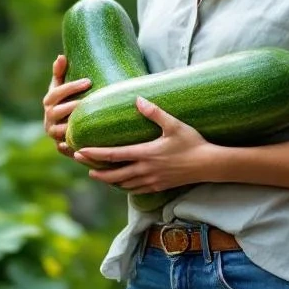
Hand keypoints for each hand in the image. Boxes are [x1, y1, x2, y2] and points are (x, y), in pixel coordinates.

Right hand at [42, 54, 89, 158]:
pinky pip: (67, 148)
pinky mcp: (61, 148)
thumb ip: (60, 72)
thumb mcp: (62, 86)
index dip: (71, 87)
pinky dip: (75, 147)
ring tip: (92, 122)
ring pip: (62, 131)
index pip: (56, 93)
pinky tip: (89, 142)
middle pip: (58, 112)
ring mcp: (54, 134)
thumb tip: (61, 56)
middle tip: (92, 101)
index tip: (89, 81)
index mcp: (48, 102)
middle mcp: (48, 118)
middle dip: (74, 106)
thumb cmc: (67, 100)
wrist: (65, 124)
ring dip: (74, 127)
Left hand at [74, 97, 228, 192]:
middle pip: (113, 174)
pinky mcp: (158, 187)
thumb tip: (137, 99)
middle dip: (94, 169)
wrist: (209, 165)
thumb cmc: (192, 142)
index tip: (80, 151)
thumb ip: (154, 112)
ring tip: (96, 172)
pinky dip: (123, 186)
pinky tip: (120, 182)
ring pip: (123, 184)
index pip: (114, 155)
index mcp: (146, 154)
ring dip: (107, 179)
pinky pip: (135, 190)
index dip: (95, 154)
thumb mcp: (174, 124)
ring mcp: (151, 181)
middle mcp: (145, 170)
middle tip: (79, 161)